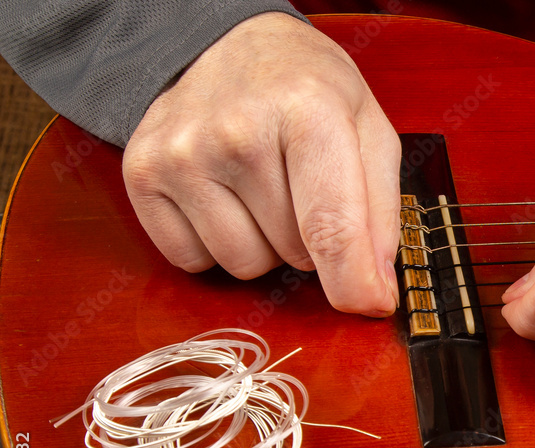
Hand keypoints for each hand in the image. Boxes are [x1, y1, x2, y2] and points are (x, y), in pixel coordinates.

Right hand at [123, 12, 400, 315]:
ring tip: (262, 189)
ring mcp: (181, 153)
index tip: (370, 305)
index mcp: (307, 109)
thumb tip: (375, 292)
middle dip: (309, 240)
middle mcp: (237, 131)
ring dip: (264, 245)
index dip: (354, 281)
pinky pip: (194, 262)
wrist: (225, 45)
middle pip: (294, 254)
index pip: (331, 226)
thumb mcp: (367, 129)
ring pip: (244, 266)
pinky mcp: (142, 174)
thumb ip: (381, 212)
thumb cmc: (306, 91)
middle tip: (301, 187)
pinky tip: (223, 197)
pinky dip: (215, 244)